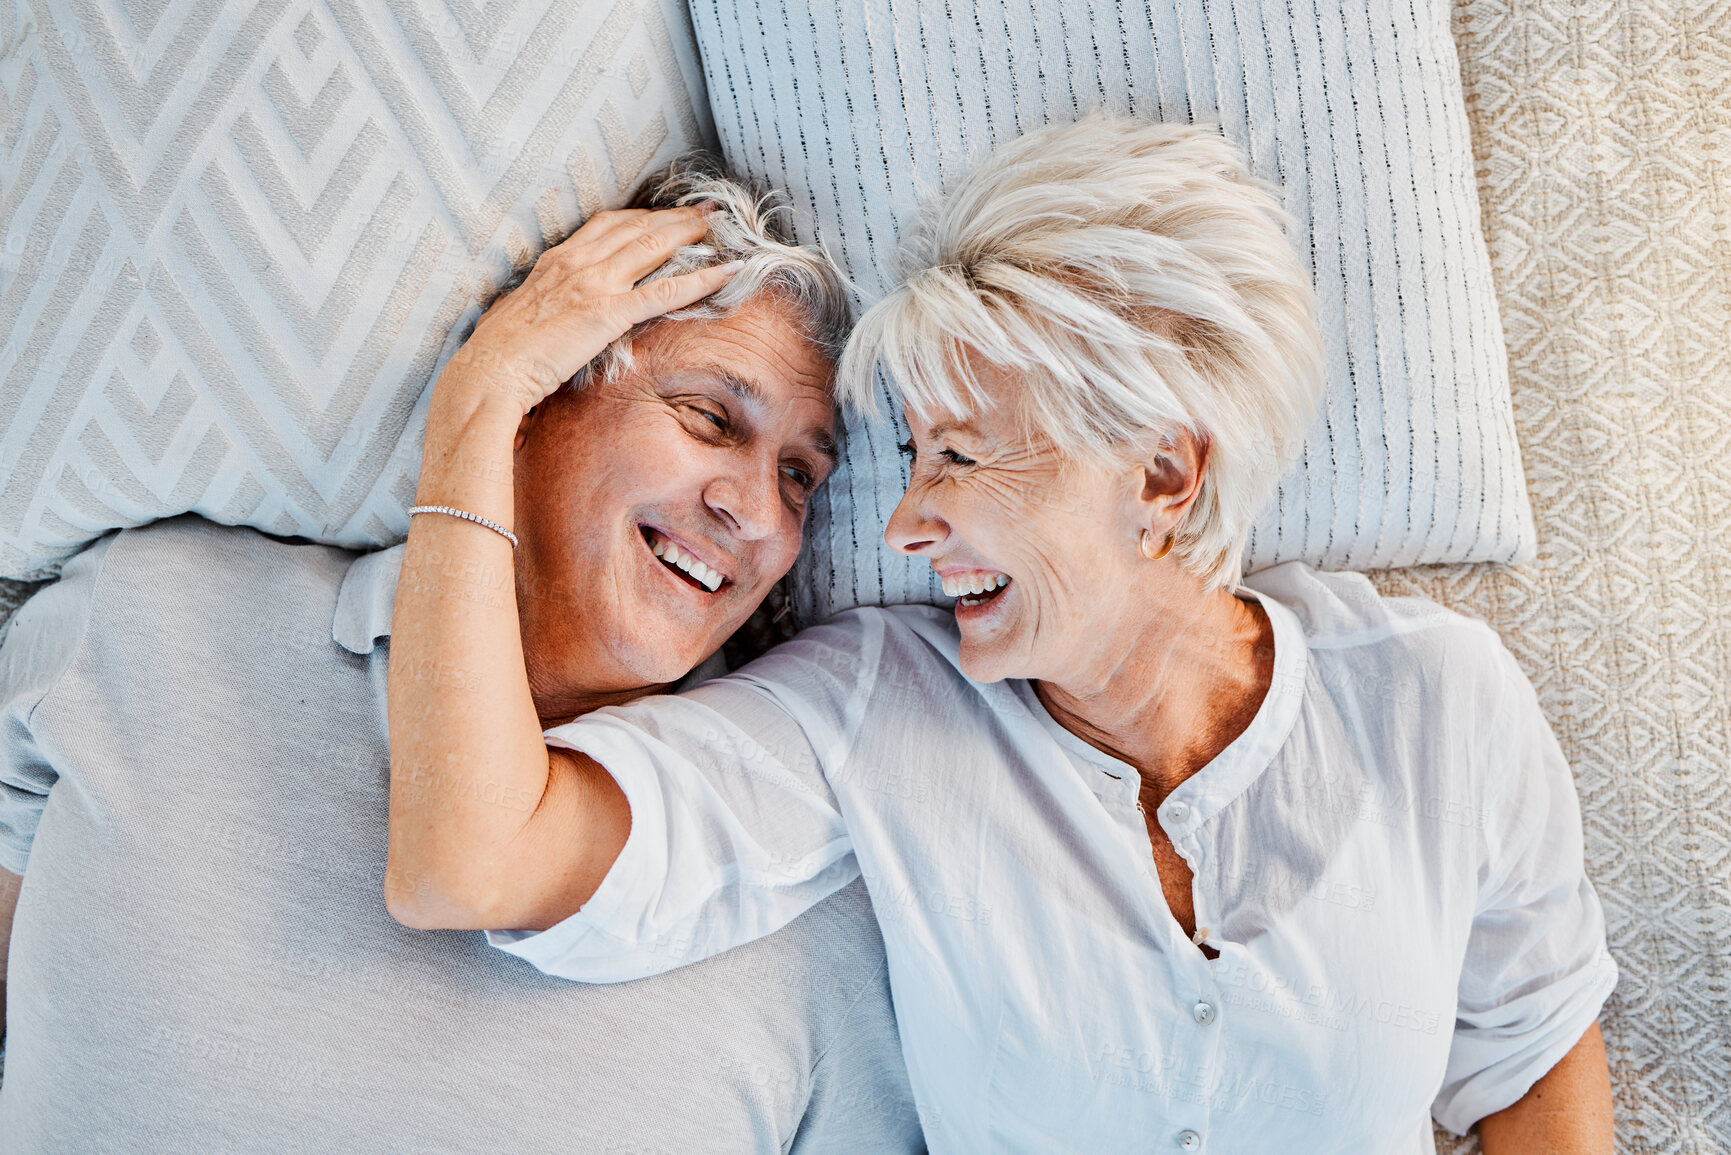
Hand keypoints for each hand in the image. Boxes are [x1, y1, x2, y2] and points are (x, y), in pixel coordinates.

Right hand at [440, 205, 738, 417]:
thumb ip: (543, 301)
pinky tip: (727, 273)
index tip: (665, 214)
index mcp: (557, 260)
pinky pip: (663, 292)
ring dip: (691, 233)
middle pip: (636, 227)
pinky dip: (700, 279)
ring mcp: (593, 285)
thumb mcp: (520, 312)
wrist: (488, 372)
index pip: (608, 224)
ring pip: (653, 247)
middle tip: (706, 210)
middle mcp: (577, 262)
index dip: (643, 216)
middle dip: (675, 216)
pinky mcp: (607, 314)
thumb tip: (548, 309)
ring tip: (720, 226)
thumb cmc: (497, 352)